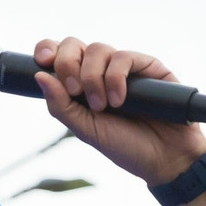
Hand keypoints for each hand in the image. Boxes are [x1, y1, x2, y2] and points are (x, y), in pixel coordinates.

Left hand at [32, 35, 205, 185]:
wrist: (166, 160)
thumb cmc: (127, 147)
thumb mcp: (85, 130)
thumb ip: (61, 105)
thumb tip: (40, 76)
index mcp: (82, 83)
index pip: (59, 54)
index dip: (48, 50)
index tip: (43, 62)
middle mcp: (102, 71)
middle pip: (75, 45)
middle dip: (68, 63)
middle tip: (75, 91)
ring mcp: (126, 68)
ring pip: (98, 49)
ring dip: (93, 76)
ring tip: (104, 105)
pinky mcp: (150, 67)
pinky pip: (124, 57)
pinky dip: (115, 77)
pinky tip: (119, 99)